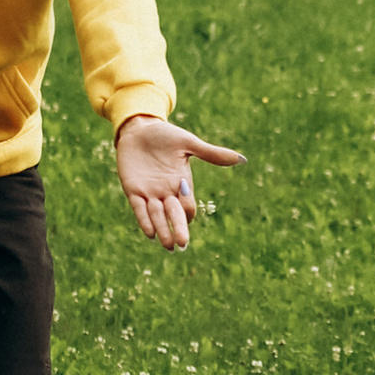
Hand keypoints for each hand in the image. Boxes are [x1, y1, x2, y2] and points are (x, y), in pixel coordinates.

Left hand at [116, 113, 245, 252]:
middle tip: (182, 245)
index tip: (188, 214)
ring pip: (157, 216)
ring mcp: (149, 192)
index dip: (188, 211)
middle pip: (174, 215)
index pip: (187, 204)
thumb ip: (212, 154)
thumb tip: (242, 159)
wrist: (139, 127)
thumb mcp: (189, 144)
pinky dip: (144, 220)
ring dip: (162, 230)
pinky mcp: (132, 189)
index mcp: (181, 183)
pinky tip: (150, 234)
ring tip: (168, 246)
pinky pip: (139, 208)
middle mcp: (166, 192)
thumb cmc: (165, 135)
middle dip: (178, 229)